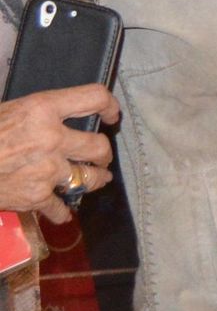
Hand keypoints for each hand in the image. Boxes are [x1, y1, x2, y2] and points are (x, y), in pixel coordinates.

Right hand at [0, 85, 119, 225]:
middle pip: (99, 146)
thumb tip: (61, 114)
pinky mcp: (35, 197)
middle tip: (101, 156)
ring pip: (90, 178)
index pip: (95, 97)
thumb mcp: (10, 109)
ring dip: (95, 180)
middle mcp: (52, 137)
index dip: (110, 105)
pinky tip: (62, 213)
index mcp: (44, 108)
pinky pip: (60, 207)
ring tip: (97, 179)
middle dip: (103, 153)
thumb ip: (39, 113)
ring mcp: (47, 170)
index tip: (112, 115)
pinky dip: (61, 212)